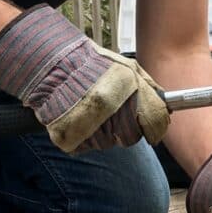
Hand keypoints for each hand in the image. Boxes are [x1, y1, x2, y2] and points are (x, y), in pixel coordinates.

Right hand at [0, 4, 169, 152]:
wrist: (47, 65)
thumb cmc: (86, 65)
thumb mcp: (124, 66)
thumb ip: (147, 86)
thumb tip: (164, 103)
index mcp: (128, 88)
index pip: (155, 121)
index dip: (155, 127)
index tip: (152, 129)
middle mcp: (111, 107)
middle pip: (131, 138)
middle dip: (125, 130)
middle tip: (111, 116)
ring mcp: (89, 124)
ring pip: (107, 144)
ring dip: (101, 133)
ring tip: (89, 112)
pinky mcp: (69, 137)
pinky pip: (84, 147)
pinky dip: (81, 137)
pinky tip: (77, 119)